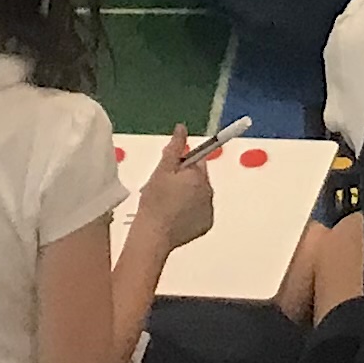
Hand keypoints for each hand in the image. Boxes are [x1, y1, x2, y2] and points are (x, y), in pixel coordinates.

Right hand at [134, 129, 215, 246]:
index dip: (181, 163)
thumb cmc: (154, 202)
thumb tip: (182, 128)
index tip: (171, 170)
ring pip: (199, 194)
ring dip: (187, 195)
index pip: (197, 160)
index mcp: (199, 176)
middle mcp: (209, 192)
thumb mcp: (162, 170)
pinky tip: (175, 215)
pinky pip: (199, 212)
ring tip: (167, 203)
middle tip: (164, 188)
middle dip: (184, 179)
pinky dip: (190, 212)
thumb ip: (174, 147)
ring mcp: (209, 210)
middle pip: (198, 177)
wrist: (153, 234)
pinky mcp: (206, 225)